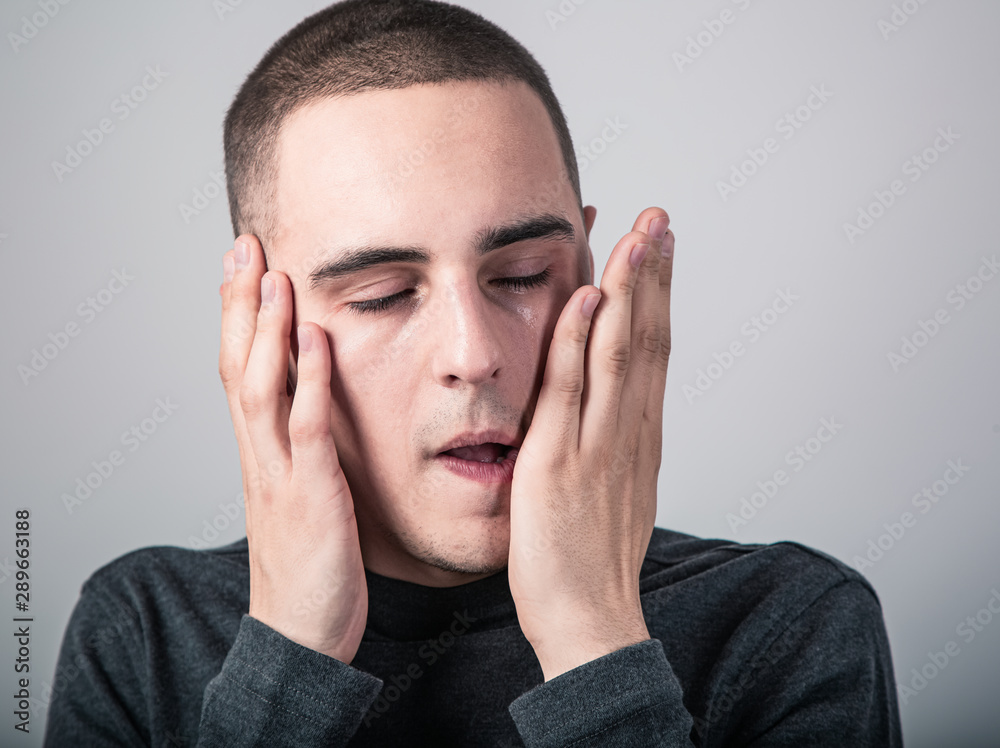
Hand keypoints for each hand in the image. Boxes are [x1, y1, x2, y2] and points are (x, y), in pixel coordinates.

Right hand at [218, 235, 367, 662]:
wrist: (302, 637)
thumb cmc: (311, 570)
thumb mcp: (303, 499)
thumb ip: (305, 454)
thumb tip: (317, 412)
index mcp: (261, 456)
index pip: (240, 372)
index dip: (238, 319)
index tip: (243, 266)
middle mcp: (261, 457)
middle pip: (238, 366)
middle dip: (239, 305)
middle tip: (244, 245)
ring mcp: (280, 475)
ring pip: (261, 388)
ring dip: (264, 328)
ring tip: (272, 274)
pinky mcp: (311, 497)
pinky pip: (307, 429)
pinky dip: (307, 380)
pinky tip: (313, 338)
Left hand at [508, 207, 673, 680]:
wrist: (589, 621)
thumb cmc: (592, 565)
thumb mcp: (614, 497)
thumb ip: (614, 452)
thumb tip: (611, 423)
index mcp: (638, 440)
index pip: (652, 353)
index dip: (657, 299)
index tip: (659, 252)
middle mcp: (629, 433)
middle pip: (649, 338)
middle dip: (655, 275)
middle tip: (660, 218)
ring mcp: (600, 444)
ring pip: (621, 350)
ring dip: (631, 287)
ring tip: (639, 233)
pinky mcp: (561, 461)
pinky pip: (572, 388)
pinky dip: (581, 338)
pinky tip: (590, 294)